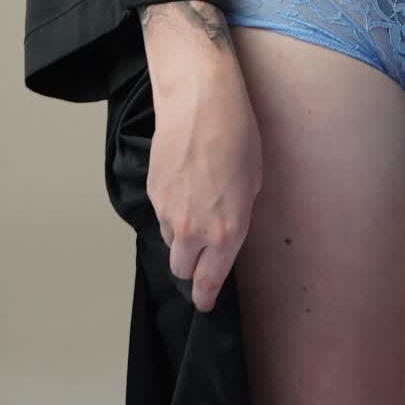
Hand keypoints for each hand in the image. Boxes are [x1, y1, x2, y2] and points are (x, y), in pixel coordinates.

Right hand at [143, 11, 264, 313]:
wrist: (199, 101)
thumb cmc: (238, 134)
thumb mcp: (253, 181)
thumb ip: (239, 216)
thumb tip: (227, 231)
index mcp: (227, 231)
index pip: (209, 283)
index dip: (206, 297)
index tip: (206, 303)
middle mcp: (194, 230)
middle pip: (182, 269)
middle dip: (192, 264)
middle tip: (204, 247)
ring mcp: (167, 212)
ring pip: (170, 241)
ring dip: (181, 235)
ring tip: (196, 203)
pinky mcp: (152, 193)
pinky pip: (160, 215)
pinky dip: (170, 210)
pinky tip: (183, 184)